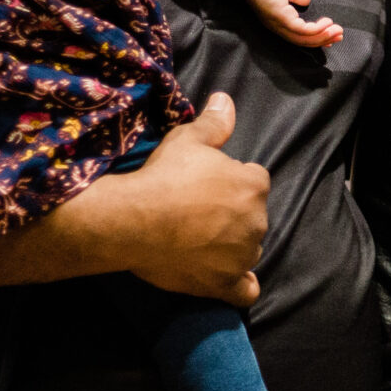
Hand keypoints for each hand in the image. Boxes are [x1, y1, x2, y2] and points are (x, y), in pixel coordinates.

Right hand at [121, 94, 270, 304]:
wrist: (133, 220)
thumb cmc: (163, 176)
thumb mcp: (187, 140)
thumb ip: (214, 123)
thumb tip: (226, 99)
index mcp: (254, 185)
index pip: (253, 181)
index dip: (230, 181)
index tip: (206, 184)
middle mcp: (257, 221)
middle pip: (251, 216)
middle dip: (232, 213)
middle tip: (196, 211)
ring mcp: (242, 255)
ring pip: (247, 250)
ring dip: (232, 246)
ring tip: (199, 241)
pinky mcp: (224, 283)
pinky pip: (245, 290)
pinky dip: (239, 285)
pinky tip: (227, 280)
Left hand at [242, 0, 342, 49]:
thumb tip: (307, 0)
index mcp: (279, 21)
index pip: (299, 35)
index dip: (316, 38)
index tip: (331, 36)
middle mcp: (279, 27)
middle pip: (304, 41)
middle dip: (324, 39)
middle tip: (339, 36)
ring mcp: (279, 24)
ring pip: (305, 38)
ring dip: (324, 36)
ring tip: (338, 32)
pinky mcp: (282, 18)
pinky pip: (302, 30)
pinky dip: (317, 29)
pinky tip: (327, 24)